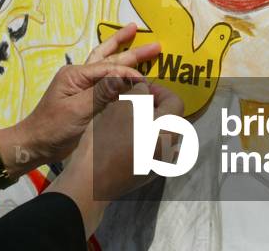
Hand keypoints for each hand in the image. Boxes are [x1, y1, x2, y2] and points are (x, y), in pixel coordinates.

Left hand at [12, 23, 160, 167]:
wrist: (35, 145)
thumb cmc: (53, 128)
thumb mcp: (77, 111)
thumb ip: (101, 93)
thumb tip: (126, 77)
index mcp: (76, 74)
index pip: (109, 68)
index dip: (129, 72)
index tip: (146, 81)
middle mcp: (79, 75)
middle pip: (109, 58)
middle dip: (132, 51)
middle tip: (155, 44)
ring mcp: (81, 86)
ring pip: (106, 64)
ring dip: (123, 52)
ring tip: (136, 36)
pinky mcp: (85, 98)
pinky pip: (105, 80)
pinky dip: (118, 73)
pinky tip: (128, 70)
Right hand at [47, 81, 183, 236]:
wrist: (92, 180)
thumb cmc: (108, 138)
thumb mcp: (123, 106)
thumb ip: (139, 93)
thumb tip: (145, 90)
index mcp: (169, 130)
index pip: (176, 101)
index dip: (160, 90)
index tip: (142, 88)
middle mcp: (170, 149)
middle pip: (170, 120)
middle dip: (155, 107)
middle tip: (133, 102)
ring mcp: (160, 165)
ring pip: (160, 136)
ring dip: (148, 124)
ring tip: (126, 119)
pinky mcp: (147, 175)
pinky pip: (151, 151)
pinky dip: (142, 141)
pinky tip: (123, 140)